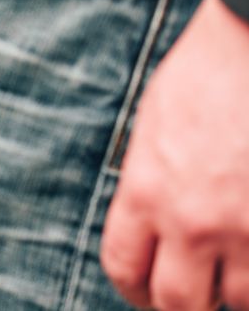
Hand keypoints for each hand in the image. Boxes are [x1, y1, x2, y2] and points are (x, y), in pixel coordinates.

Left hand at [102, 0, 248, 310]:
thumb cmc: (205, 74)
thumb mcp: (151, 128)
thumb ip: (148, 187)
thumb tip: (152, 231)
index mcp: (145, 191)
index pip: (125, 267)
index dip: (134, 290)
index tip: (145, 293)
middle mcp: (191, 218)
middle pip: (179, 300)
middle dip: (185, 302)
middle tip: (196, 292)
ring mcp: (247, 225)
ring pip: (239, 299)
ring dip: (236, 289)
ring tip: (235, 265)